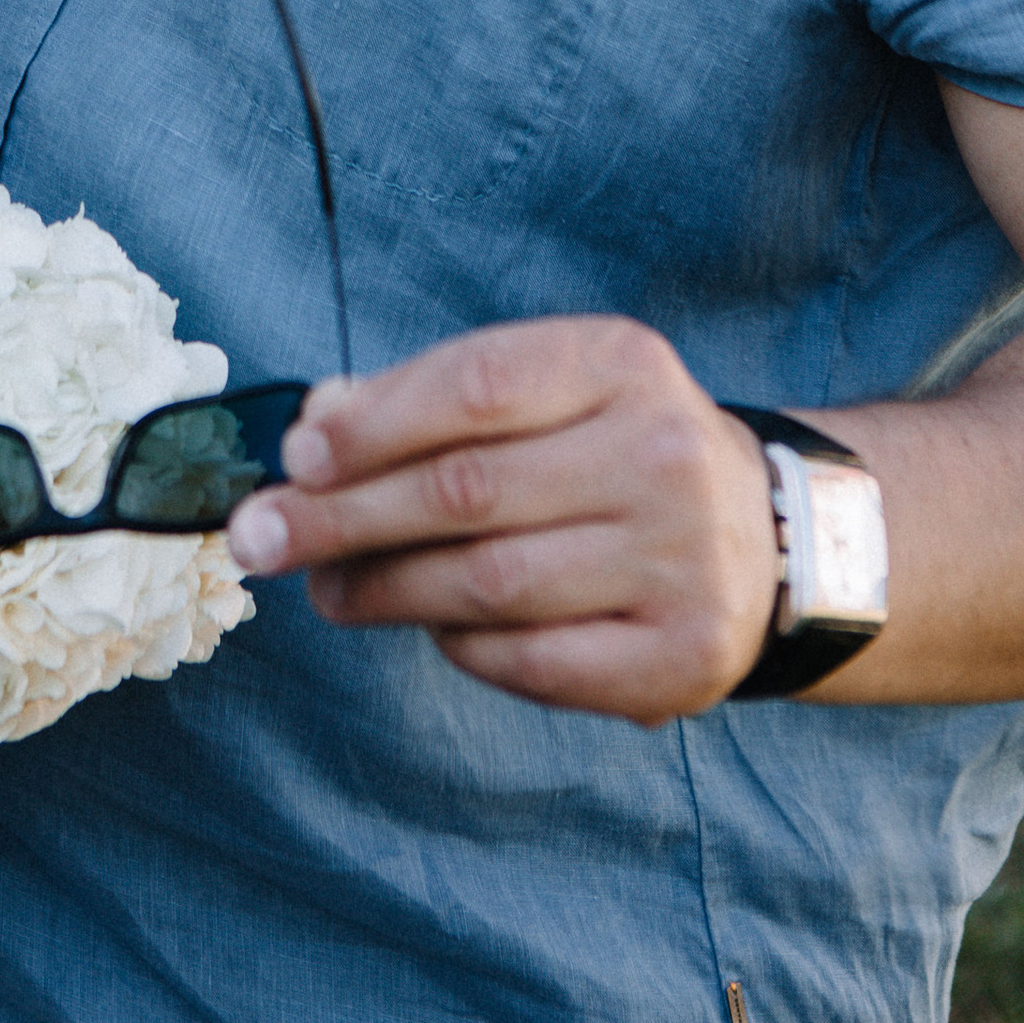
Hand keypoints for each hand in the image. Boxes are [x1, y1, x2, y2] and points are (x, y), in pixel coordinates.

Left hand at [224, 317, 780, 723]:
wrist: (765, 534)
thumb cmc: (609, 449)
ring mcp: (681, 560)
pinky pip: (531, 659)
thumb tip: (312, 428)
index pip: (476, 386)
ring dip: (383, 589)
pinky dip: (459, 644)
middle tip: (258, 537)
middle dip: (343, 517)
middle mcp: (663, 454)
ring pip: (490, 584)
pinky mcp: (682, 654)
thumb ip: (430, 399)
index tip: (294, 458)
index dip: (372, 424)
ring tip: (323, 586)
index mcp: (622, 364)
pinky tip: (424, 624)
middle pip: (467, 492)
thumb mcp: (544, 389)